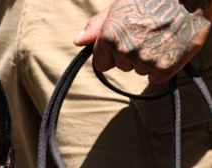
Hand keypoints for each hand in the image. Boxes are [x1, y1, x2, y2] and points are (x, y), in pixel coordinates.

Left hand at [74, 0, 210, 85]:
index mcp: (109, 36)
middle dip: (133, 55)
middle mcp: (124, 51)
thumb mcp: (120, 6)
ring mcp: (144, 60)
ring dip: (149, 60)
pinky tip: (170, 49)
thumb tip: (78, 41)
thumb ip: (97, 25)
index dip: (113, 55)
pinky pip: (155, 79)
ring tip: (162, 37)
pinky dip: (163, 68)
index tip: (126, 44)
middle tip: (150, 33)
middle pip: (122, 67)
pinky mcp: (164, 68)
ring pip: (140, 71)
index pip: (102, 64)